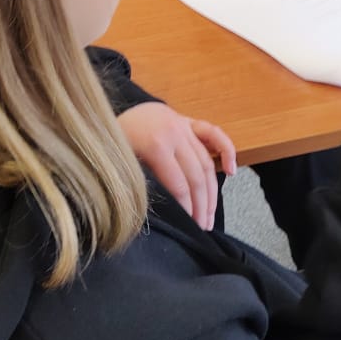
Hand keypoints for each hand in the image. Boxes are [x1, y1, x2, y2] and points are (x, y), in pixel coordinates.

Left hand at [117, 100, 236, 227]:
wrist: (109, 112)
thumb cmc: (112, 142)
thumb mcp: (121, 165)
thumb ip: (141, 185)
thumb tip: (163, 212)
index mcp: (156, 145)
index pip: (180, 185)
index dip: (187, 208)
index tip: (189, 227)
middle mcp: (175, 134)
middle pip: (196, 177)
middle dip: (202, 206)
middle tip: (203, 227)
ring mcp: (184, 126)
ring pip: (207, 162)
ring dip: (212, 191)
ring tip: (211, 214)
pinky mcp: (189, 122)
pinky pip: (213, 134)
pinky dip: (226, 150)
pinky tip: (231, 170)